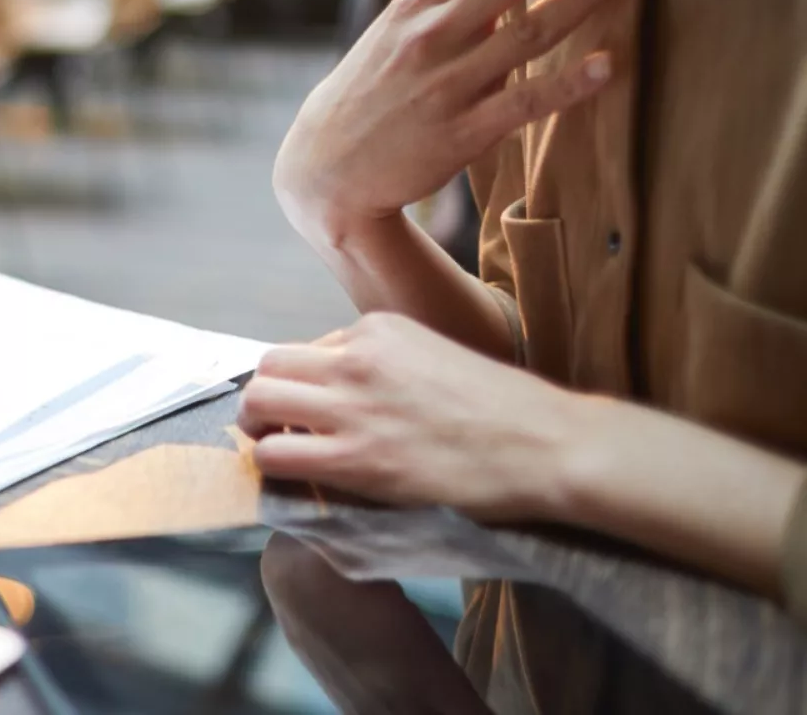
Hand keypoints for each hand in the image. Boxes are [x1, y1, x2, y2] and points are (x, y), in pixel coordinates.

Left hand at [237, 314, 579, 520]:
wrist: (548, 446)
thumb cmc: (507, 412)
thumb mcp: (438, 357)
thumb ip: (388, 364)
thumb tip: (347, 387)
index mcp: (379, 328)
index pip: (312, 349)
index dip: (311, 384)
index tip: (324, 410)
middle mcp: (356, 357)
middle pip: (271, 365)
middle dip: (270, 397)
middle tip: (283, 427)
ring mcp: (351, 405)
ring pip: (259, 401)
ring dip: (259, 426)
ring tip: (280, 449)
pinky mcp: (353, 457)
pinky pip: (275, 454)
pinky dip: (271, 465)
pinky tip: (295, 477)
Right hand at [273, 0, 631, 246]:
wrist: (325, 166)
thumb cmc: (370, 95)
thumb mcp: (395, 34)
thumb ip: (447, 2)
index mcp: (416, 8)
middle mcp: (432, 38)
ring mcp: (447, 84)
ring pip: (526, 33)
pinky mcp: (461, 133)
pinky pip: (523, 103)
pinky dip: (566, 85)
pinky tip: (606, 65)